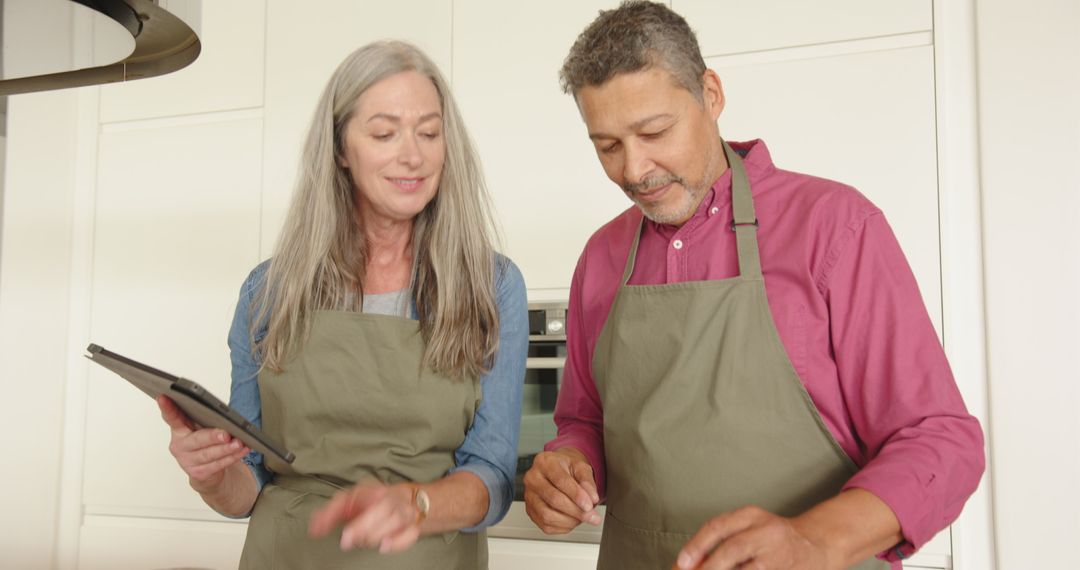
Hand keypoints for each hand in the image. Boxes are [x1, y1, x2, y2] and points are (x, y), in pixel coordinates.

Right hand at [157, 395, 249, 491]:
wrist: (209, 470)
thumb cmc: (206, 441)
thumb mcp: (203, 427)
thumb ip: (206, 417)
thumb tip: (222, 412)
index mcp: (179, 429)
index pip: (172, 417)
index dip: (167, 408)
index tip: (163, 396)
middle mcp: (180, 445)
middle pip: (196, 440)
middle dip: (212, 436)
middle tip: (225, 434)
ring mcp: (187, 461)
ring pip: (209, 454)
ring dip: (226, 449)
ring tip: (238, 443)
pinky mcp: (198, 473)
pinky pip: (217, 465)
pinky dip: (232, 457)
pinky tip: (241, 450)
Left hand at [309, 481, 423, 553]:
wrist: (409, 500)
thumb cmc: (374, 503)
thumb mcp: (350, 503)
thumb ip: (330, 514)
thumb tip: (313, 529)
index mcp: (371, 490)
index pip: (357, 497)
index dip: (344, 514)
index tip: (336, 532)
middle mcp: (389, 498)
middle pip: (381, 510)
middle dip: (363, 527)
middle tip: (347, 540)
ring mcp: (404, 512)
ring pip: (395, 520)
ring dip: (378, 534)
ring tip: (364, 542)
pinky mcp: (413, 526)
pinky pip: (409, 534)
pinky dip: (398, 541)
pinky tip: (384, 547)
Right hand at [523, 447, 601, 533]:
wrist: (558, 471)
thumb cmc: (567, 468)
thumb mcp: (581, 467)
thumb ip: (587, 481)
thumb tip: (591, 498)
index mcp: (545, 462)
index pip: (560, 481)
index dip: (576, 495)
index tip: (589, 505)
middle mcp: (533, 479)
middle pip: (554, 499)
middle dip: (576, 511)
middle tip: (591, 515)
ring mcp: (529, 496)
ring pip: (547, 515)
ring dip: (569, 521)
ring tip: (582, 517)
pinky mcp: (530, 511)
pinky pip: (546, 526)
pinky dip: (563, 527)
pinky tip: (572, 520)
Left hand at [674, 506, 830, 569]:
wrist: (817, 544)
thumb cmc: (772, 538)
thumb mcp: (748, 527)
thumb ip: (719, 540)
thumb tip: (685, 563)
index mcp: (752, 515)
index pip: (718, 527)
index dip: (696, 546)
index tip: (681, 563)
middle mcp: (767, 531)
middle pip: (732, 549)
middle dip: (709, 567)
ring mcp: (779, 554)